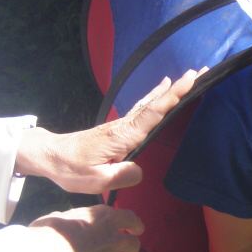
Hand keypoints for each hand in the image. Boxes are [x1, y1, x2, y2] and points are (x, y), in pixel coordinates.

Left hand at [17, 69, 202, 193]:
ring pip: (150, 102)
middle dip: (179, 87)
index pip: (153, 113)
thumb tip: (140, 170)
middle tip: (201, 71)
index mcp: (123, 136)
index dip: (173, 96)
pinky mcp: (119, 127)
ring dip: (171, 89)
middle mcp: (125, 125)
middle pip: (156, 102)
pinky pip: (144, 107)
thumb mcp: (95, 180)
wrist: (50, 155)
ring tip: (189, 76)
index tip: (190, 79)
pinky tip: (163, 88)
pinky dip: (157, 96)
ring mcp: (122, 124)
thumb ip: (121, 175)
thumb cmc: (70, 169)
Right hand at [29, 205, 144, 251]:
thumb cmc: (49, 231)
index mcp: (105, 218)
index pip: (131, 219)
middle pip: (134, 245)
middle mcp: (112, 239)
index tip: (136, 229)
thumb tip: (69, 222)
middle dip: (131, 250)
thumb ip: (76, 219)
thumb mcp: (63, 216)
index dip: (135, 225)